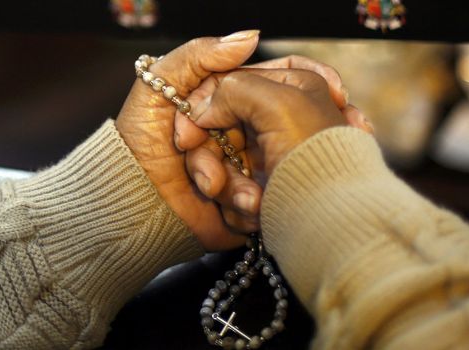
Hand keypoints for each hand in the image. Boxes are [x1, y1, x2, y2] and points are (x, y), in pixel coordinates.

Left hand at [115, 31, 348, 249]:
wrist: (129, 201)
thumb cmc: (137, 140)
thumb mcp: (157, 86)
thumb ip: (199, 55)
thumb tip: (252, 36)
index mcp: (231, 103)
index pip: (277, 87)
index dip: (311, 87)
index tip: (338, 94)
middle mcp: (245, 133)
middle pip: (280, 132)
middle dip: (278, 146)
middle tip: (256, 155)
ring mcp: (248, 169)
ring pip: (274, 170)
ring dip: (247, 182)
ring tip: (218, 189)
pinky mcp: (246, 204)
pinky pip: (263, 203)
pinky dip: (247, 206)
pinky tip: (229, 205)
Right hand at [180, 68, 372, 232]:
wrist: (333, 217)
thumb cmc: (314, 157)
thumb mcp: (279, 104)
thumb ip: (234, 89)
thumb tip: (204, 109)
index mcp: (292, 86)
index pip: (233, 83)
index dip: (205, 106)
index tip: (186, 135)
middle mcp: (282, 117)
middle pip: (222, 127)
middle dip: (213, 159)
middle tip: (211, 182)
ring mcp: (272, 153)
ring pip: (223, 161)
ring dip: (231, 187)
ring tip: (252, 202)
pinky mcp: (266, 183)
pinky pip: (233, 187)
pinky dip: (241, 203)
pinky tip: (258, 208)